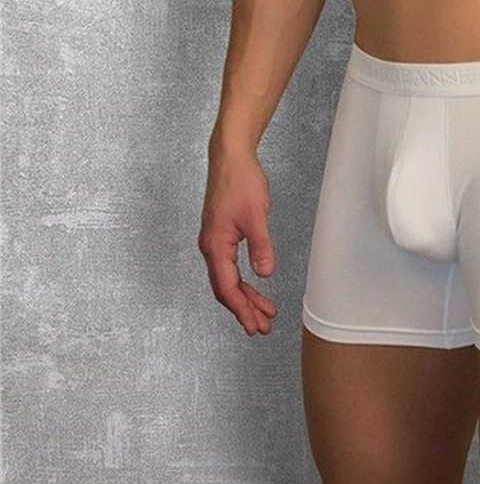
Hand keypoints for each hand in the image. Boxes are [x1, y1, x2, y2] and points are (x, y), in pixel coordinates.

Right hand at [198, 145, 278, 336]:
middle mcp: (211, 247)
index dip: (241, 310)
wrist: (230, 157)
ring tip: (264, 311)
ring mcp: (215, 241)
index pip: (227, 288)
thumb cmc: (240, 182)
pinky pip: (229, 267)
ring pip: (228, 279)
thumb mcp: (256, 216)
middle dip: (244, 309)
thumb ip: (260, 247)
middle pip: (225, 289)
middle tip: (262, 326)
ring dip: (245, 297)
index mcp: (215, 246)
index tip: (254, 326)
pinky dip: (243, 280)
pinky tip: (256, 285)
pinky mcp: (221, 234)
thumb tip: (265, 274)